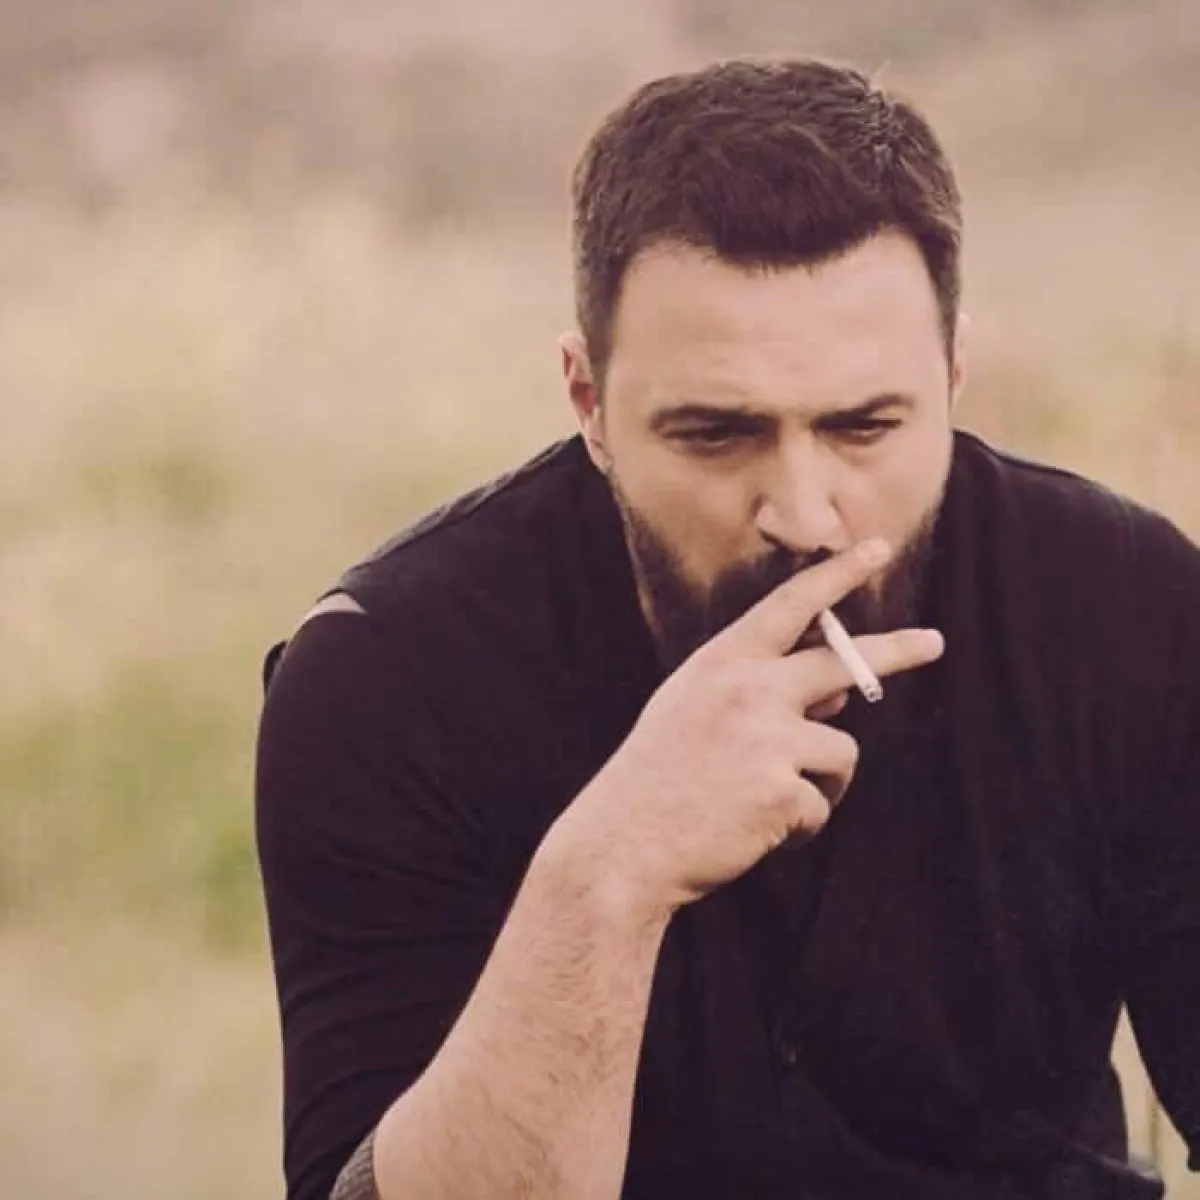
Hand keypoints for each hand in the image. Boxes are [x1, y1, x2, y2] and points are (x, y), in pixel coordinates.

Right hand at [555, 539, 944, 915]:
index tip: (874, 547)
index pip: (789, 607)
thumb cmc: (657, 778)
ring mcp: (767, 739)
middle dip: (897, 649)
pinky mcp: (783, 792)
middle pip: (845, 663)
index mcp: (722, 664)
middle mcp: (749, 690)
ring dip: (820, 781)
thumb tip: (838, 697)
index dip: (835, 575)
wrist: (622, 845)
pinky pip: (821, 806)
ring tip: (766, 803)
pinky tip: (755, 831)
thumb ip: (758, 693)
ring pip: (840, 752)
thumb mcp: (694, 712)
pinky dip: (799, 826)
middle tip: (933, 642)